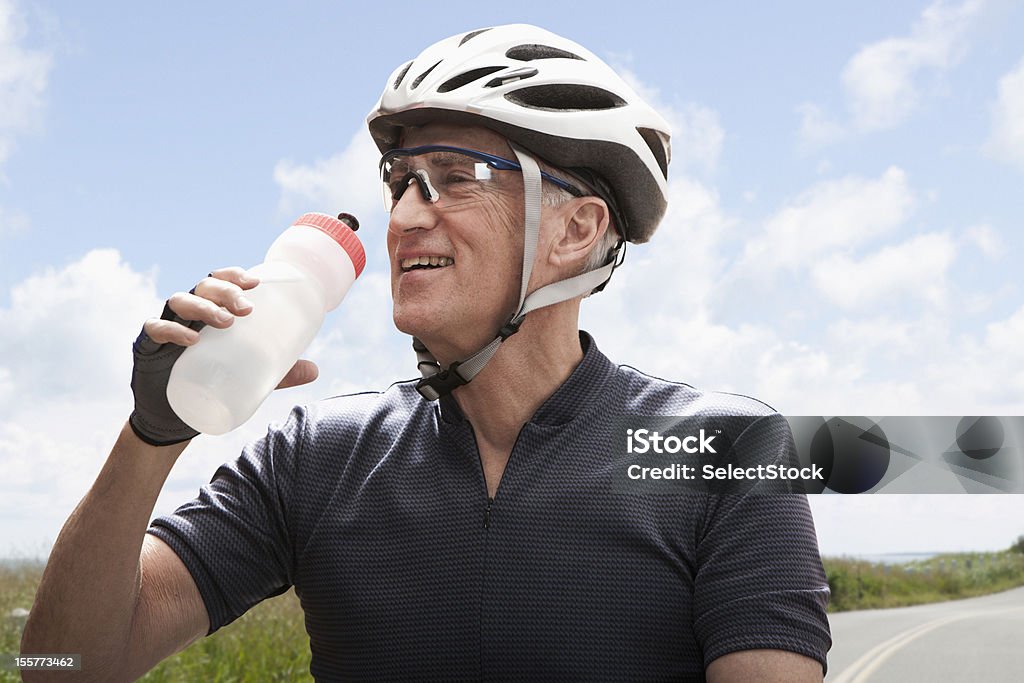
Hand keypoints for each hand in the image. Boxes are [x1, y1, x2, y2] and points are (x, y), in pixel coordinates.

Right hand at [129, 267, 318, 445]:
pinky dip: (171, 330)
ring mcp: (167, 326)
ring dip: (203, 306)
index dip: (234, 276)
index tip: (255, 283)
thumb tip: (315, 370)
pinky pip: (154, 329)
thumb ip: (279, 373)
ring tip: (225, 322)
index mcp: (211, 311)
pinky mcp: (148, 346)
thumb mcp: (249, 376)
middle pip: (204, 286)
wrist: (174, 416)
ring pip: (179, 300)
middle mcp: (189, 313)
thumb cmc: (212, 384)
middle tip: (246, 309)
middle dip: (225, 291)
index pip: (220, 281)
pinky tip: (190, 340)